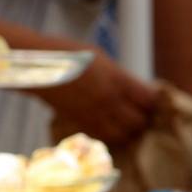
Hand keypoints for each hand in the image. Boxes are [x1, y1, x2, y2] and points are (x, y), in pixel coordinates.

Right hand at [37, 49, 157, 143]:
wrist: (38, 68)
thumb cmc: (68, 54)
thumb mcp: (101, 57)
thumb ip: (119, 76)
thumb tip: (134, 90)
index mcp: (116, 79)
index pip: (148, 100)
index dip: (153, 102)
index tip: (151, 100)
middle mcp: (107, 100)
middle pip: (138, 122)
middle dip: (143, 119)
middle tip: (142, 114)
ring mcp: (93, 114)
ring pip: (122, 135)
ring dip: (128, 131)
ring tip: (127, 124)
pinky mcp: (81, 123)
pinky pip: (104, 136)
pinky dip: (111, 135)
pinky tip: (111, 127)